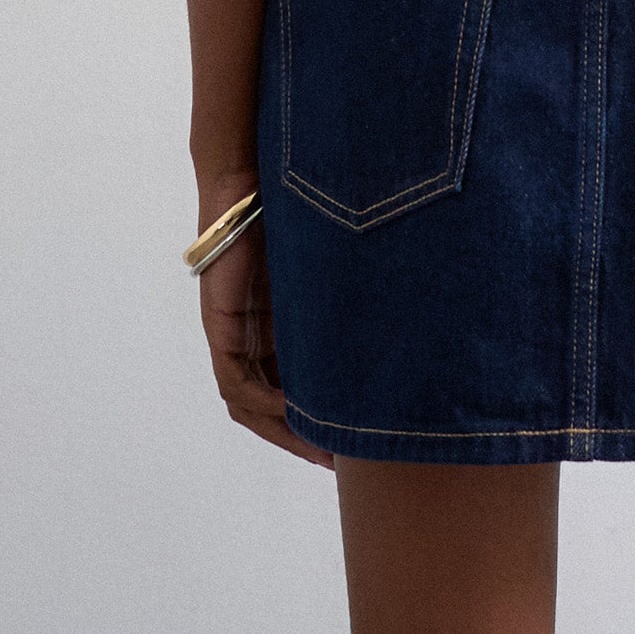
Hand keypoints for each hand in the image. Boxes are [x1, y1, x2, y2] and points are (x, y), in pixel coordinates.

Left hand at [196, 179, 333, 468]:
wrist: (261, 172)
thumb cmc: (306, 207)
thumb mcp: (338, 268)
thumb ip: (354, 298)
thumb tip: (412, 316)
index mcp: (280, 321)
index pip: (295, 386)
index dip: (321, 419)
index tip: (355, 443)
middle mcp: (254, 330)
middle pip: (271, 403)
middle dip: (303, 435)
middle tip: (339, 461)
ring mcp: (234, 328)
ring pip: (251, 400)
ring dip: (283, 428)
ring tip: (320, 448)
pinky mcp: (221, 321)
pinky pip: (237, 380)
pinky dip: (264, 402)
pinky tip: (295, 412)